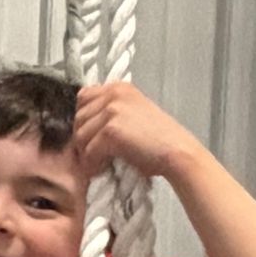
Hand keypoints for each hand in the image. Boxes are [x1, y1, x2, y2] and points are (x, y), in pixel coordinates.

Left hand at [74, 81, 201, 181]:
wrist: (177, 152)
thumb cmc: (158, 140)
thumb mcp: (134, 113)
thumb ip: (112, 111)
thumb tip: (85, 125)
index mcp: (119, 87)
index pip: (83, 97)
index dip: (84, 119)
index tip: (92, 136)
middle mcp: (114, 94)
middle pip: (79, 117)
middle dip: (83, 138)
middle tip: (94, 155)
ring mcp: (112, 110)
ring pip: (80, 136)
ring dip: (87, 153)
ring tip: (99, 163)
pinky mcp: (110, 130)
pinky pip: (89, 151)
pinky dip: (93, 164)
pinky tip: (103, 169)